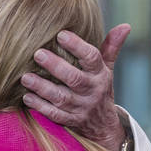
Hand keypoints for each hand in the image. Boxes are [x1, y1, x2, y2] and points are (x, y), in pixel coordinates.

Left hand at [20, 24, 130, 150]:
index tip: (61, 34)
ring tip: (25, 77)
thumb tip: (125, 25)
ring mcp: (81, 108)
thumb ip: (111, 47)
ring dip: (43, 88)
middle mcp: (92, 91)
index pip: (92, 58)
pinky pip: (55, 115)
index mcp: (100, 74)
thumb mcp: (107, 68)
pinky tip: (27, 97)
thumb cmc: (100, 88)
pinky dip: (40, 106)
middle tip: (38, 54)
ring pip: (61, 98)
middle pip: (74, 78)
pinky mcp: (70, 121)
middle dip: (56, 66)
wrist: (103, 125)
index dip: (77, 46)